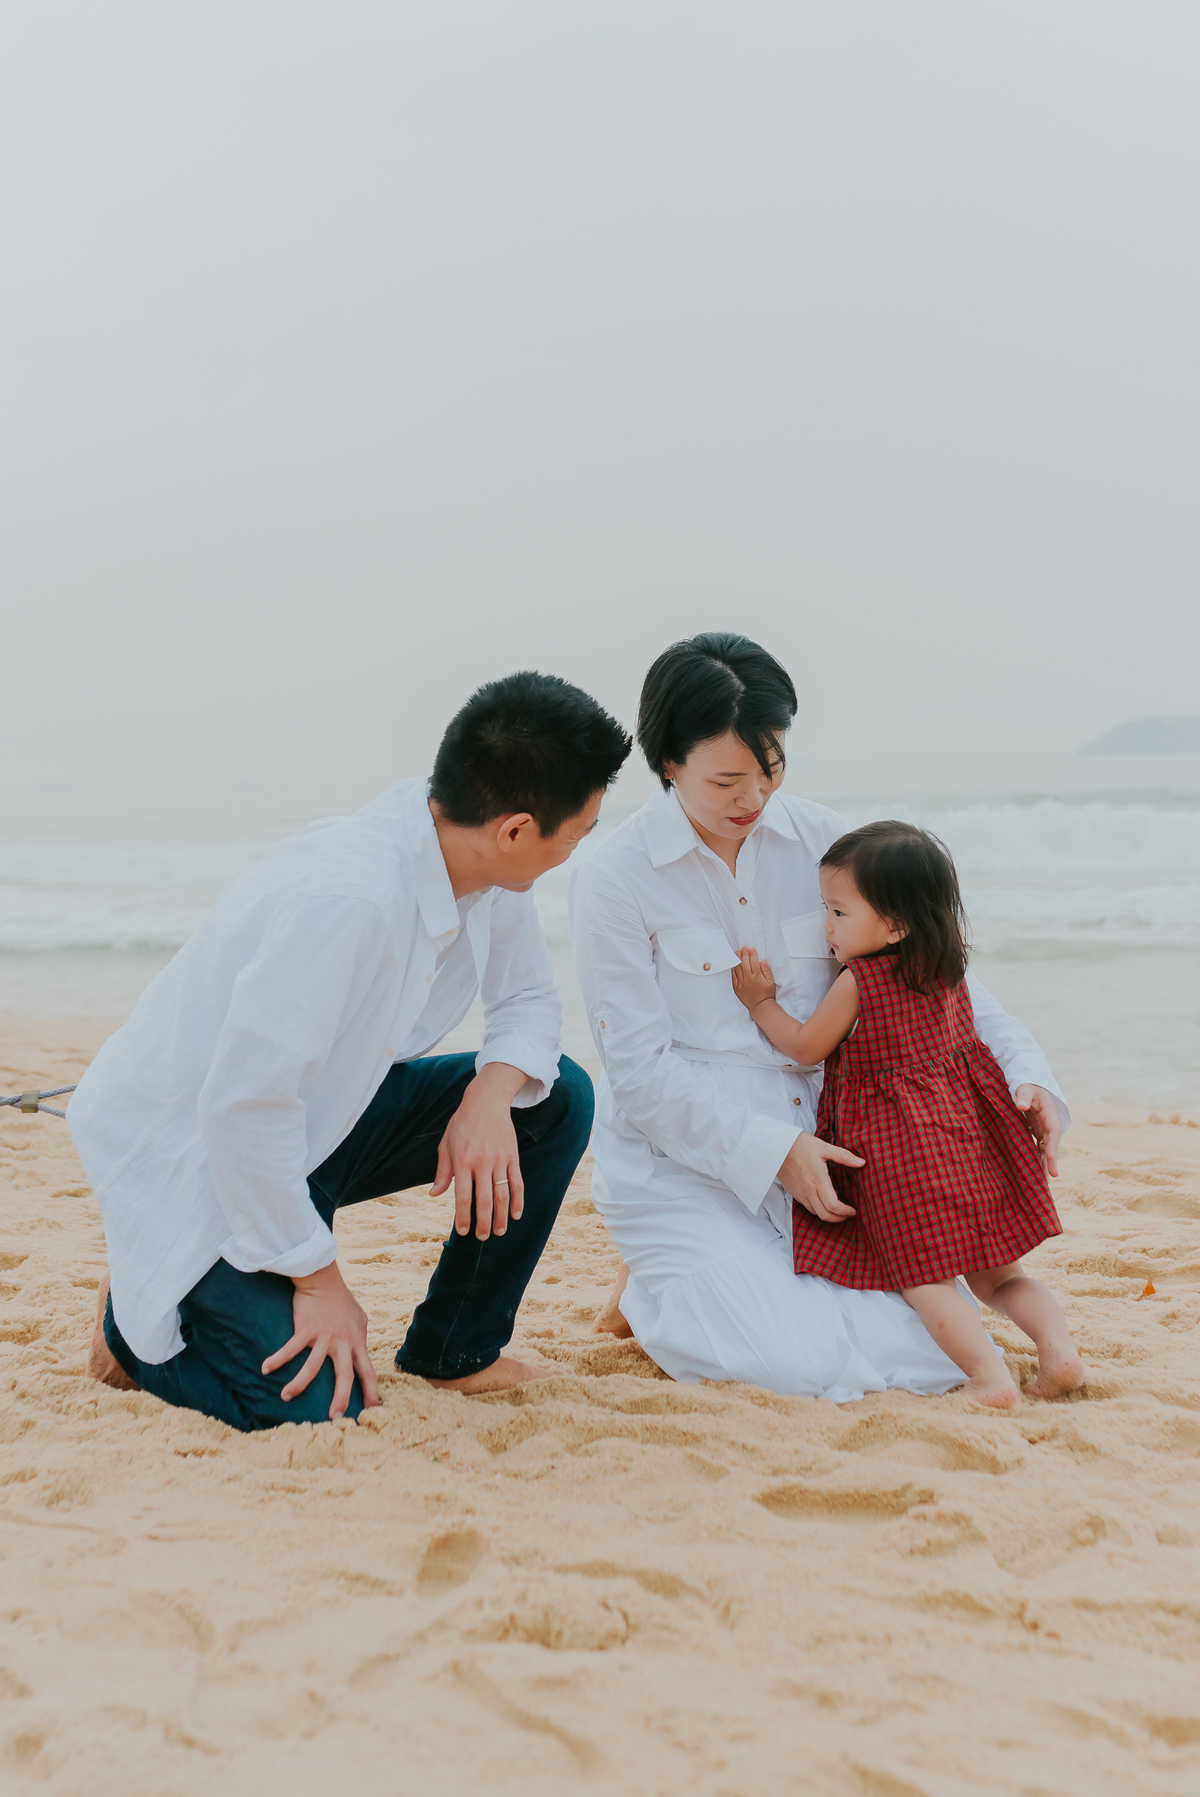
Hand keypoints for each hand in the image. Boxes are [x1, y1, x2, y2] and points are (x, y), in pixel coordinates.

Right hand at [262, 1260, 378, 1418]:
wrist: (323, 1279)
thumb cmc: (341, 1298)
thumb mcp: (359, 1318)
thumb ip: (360, 1336)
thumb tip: (361, 1348)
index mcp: (356, 1342)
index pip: (368, 1371)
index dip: (371, 1392)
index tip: (371, 1410)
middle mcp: (342, 1342)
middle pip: (345, 1376)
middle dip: (341, 1399)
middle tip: (335, 1418)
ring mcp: (324, 1337)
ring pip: (313, 1368)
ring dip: (299, 1385)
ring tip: (285, 1397)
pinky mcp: (306, 1330)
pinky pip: (290, 1349)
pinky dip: (277, 1360)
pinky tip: (266, 1369)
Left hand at [430, 1062, 526, 1239]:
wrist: (486, 1102)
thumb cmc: (462, 1124)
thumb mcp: (446, 1145)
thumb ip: (442, 1171)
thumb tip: (434, 1194)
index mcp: (462, 1161)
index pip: (462, 1196)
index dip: (463, 1216)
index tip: (463, 1231)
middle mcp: (481, 1162)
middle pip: (484, 1200)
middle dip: (483, 1223)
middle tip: (481, 1237)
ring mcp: (499, 1160)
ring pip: (502, 1195)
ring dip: (500, 1217)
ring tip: (498, 1232)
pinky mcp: (512, 1156)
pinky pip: (517, 1182)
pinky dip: (518, 1200)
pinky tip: (515, 1214)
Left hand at [732, 947, 776, 1011]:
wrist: (760, 1005)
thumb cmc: (767, 993)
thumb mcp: (770, 981)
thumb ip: (766, 971)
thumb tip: (763, 961)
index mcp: (757, 976)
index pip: (754, 962)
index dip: (752, 954)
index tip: (751, 949)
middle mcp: (748, 979)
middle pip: (745, 964)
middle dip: (744, 954)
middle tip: (743, 948)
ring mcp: (741, 983)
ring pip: (738, 969)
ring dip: (737, 959)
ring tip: (737, 952)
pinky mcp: (737, 987)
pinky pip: (733, 976)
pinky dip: (733, 969)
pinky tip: (733, 964)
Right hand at [778, 1132, 863, 1222]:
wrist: (777, 1145)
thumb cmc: (801, 1144)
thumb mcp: (824, 1147)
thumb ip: (844, 1156)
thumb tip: (862, 1162)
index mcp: (818, 1179)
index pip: (833, 1205)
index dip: (845, 1212)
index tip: (852, 1210)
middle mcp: (808, 1189)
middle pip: (825, 1215)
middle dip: (838, 1218)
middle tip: (847, 1214)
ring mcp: (799, 1192)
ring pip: (815, 1213)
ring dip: (828, 1215)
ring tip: (836, 1209)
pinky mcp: (793, 1192)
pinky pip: (806, 1206)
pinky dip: (817, 1209)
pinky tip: (822, 1201)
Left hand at [1013, 1083, 1060, 1176]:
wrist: (1028, 1084)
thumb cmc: (1027, 1085)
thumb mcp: (1025, 1087)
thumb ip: (1023, 1095)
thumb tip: (1020, 1106)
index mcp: (1049, 1113)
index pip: (1054, 1132)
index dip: (1053, 1146)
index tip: (1051, 1159)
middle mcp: (1049, 1124)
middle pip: (1052, 1145)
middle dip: (1051, 1161)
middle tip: (1051, 1177)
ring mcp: (1043, 1129)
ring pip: (1046, 1150)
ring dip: (1045, 1164)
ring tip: (1044, 1183)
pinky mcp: (1036, 1132)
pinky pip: (1038, 1148)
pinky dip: (1037, 1160)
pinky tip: (1034, 1173)